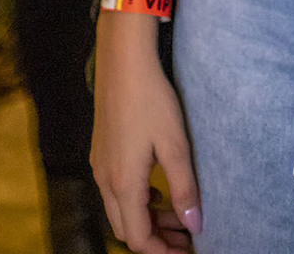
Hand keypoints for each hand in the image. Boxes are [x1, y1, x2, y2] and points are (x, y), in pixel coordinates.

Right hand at [92, 14, 201, 252]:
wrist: (123, 60)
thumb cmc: (151, 99)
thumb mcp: (175, 144)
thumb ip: (184, 188)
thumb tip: (195, 225)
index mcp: (123, 184)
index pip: (137, 239)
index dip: (161, 252)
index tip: (186, 250)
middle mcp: (105, 180)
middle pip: (126, 229)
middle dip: (155, 239)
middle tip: (185, 237)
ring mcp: (99, 165)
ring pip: (120, 210)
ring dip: (147, 219)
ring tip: (177, 215)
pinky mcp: (101, 150)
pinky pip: (116, 190)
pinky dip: (138, 200)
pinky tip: (159, 189)